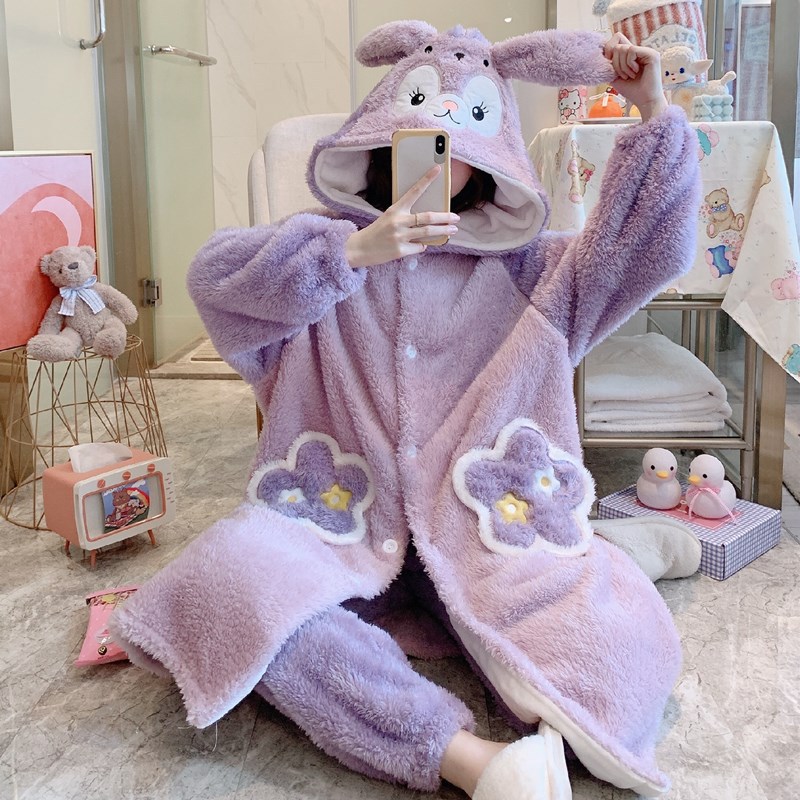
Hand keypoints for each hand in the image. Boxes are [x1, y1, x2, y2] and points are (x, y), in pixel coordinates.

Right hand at [345, 165, 459, 268]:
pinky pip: (419, 247)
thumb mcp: (389, 218)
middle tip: (456, 217)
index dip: (427, 180)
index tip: (438, 169)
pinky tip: (422, 245)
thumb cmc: (376, 232)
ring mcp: (400, 237)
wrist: (359, 249)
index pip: (414, 191)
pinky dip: (423, 246)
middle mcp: (398, 222)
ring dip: (443, 231)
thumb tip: (426, 220)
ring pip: (428, 233)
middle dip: (445, 217)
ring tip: (453, 230)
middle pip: (428, 217)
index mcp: (395, 209)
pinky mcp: (401, 251)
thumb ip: (405, 217)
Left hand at [603, 33, 668, 120]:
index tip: (610, 67)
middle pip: (617, 45)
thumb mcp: (615, 77)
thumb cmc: (631, 91)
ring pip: (623, 48)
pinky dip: (629, 64)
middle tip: (624, 76)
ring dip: (622, 66)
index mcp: (631, 55)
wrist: (645, 101)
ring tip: (630, 76)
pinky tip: (636, 72)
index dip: (609, 50)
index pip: (617, 39)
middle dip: (616, 64)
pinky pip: (631, 50)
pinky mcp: (651, 53)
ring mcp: (646, 51)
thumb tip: (600, 54)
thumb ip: (609, 65)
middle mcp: (639, 50)